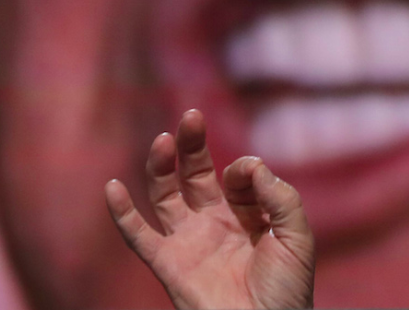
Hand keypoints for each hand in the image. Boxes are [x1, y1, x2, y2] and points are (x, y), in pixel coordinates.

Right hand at [104, 110, 315, 308]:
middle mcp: (215, 223)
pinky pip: (139, 237)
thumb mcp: (296, 236)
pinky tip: (112, 187)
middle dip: (192, 144)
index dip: (244, 169)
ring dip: (160, 167)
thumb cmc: (288, 291)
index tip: (253, 179)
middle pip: (195, 174)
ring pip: (165, 196)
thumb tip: (250, 164)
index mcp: (248, 215)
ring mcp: (190, 242)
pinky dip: (123, 214)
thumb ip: (279, 196)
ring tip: (162, 140)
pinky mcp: (169, 264)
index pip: (237, 174)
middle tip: (191, 116)